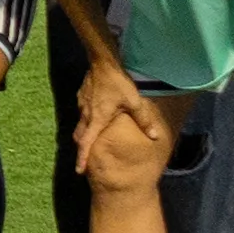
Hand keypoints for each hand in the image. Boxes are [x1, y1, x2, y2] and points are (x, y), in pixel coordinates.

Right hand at [72, 59, 165, 177]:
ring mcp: (82, 105)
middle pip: (80, 136)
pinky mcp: (82, 96)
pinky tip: (95, 114)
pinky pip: (82, 112)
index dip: (82, 158)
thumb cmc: (118, 83)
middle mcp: (86, 114)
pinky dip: (87, 118)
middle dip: (82, 148)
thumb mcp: (134, 102)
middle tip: (85, 157)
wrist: (102, 62)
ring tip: (91, 138)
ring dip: (84, 133)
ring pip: (80, 124)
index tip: (79, 170)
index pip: (86, 143)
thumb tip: (154, 136)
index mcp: (97, 120)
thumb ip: (143, 120)